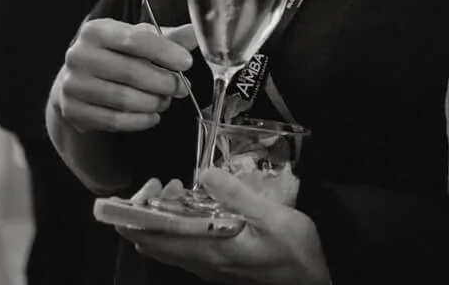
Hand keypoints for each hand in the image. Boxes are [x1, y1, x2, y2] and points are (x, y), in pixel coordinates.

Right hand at [55, 20, 195, 134]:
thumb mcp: (138, 39)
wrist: (78, 80)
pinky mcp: (73, 111)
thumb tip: (197, 31)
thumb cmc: (115, 55)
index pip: (135, 39)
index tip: (187, 62)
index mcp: (96, 30)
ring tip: (165, 100)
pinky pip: (113, 120)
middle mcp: (78, 55)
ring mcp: (72, 85)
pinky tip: (152, 115)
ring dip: (153, 102)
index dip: (165, 52)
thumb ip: (169, 37)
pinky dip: (139, 120)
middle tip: (181, 87)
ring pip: (123, 99)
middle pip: (130, 72)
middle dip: (163, 82)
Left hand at [118, 170, 329, 284]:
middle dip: (147, 211)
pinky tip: (195, 208)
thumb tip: (206, 173)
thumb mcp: (273, 217)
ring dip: (163, 217)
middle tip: (166, 183)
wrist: (312, 282)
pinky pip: (182, 248)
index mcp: (210, 249)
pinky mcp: (216, 266)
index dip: (136, 215)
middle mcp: (201, 262)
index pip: (154, 238)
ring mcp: (207, 266)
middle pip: (152, 243)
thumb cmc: (295, 251)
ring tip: (180, 190)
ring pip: (166, 246)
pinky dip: (177, 226)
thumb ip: (237, 195)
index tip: (146, 188)